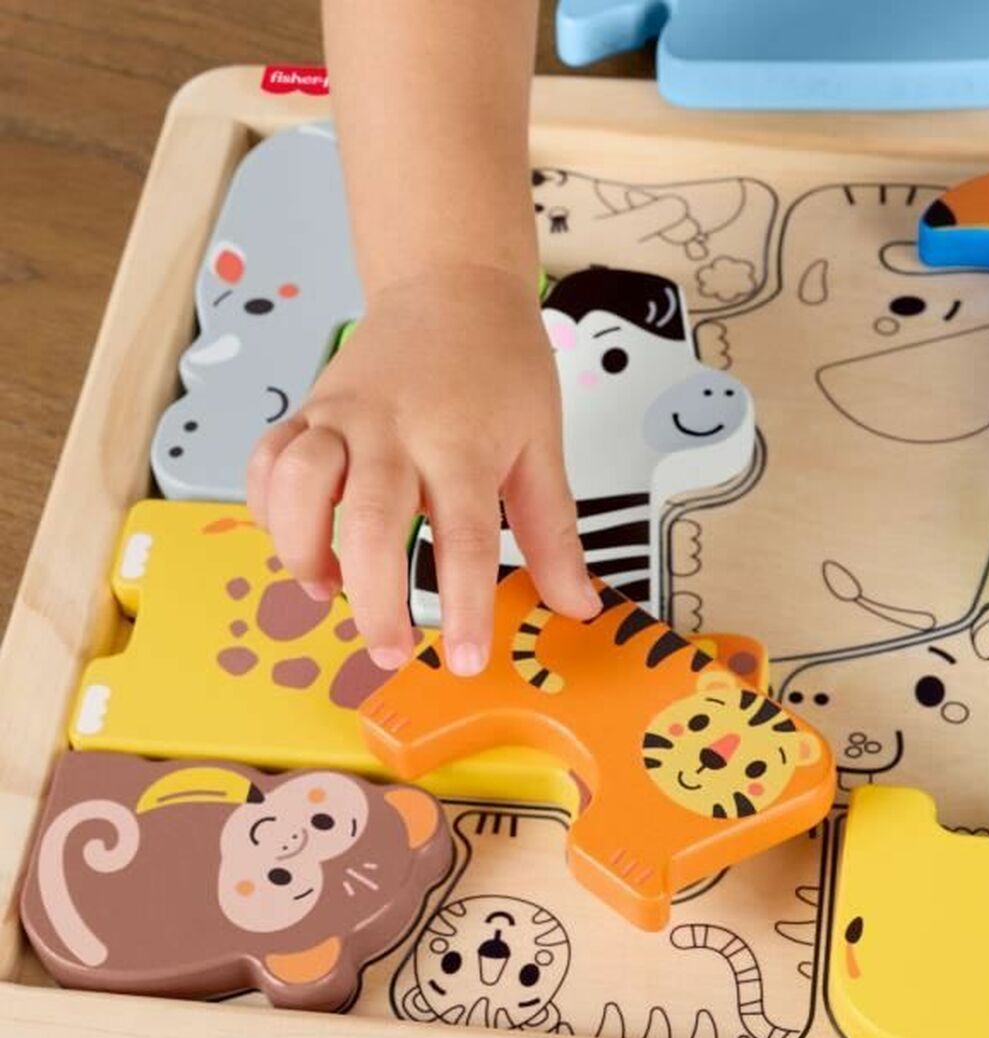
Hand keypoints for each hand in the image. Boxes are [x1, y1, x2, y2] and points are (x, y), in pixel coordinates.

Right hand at [246, 263, 598, 675]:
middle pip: (374, 521)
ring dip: (306, 550)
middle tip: (391, 652)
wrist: (451, 282)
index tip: (469, 662)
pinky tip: (299, 541)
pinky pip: (269, 461)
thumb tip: (577, 606)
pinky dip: (269, 508)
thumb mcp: (542, 445)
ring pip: (302, 483)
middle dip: (376, 600)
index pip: (465, 537)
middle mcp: (396, 429)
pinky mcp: (308, 408)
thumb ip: (554, 532)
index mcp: (464, 443)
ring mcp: (343, 415)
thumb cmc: (502, 364)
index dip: (465, 606)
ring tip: (329, 592)